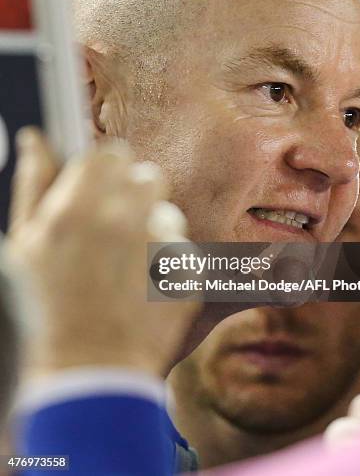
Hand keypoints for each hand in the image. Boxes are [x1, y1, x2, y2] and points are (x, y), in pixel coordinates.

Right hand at [5, 128, 198, 377]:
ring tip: (127, 262)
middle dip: (131, 193)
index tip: (99, 186)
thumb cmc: (46, 307)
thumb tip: (36, 138)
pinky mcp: (187, 270)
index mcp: (79, 207)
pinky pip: (181, 247)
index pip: (109, 153)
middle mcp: (124, 218)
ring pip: (167, 210)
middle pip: (146, 175)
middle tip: (113, 224)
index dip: (105, 169)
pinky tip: (143, 284)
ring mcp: (160, 245)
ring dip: (151, 226)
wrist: (92, 368)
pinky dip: (167, 260)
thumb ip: (34, 184)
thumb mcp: (25, 244)